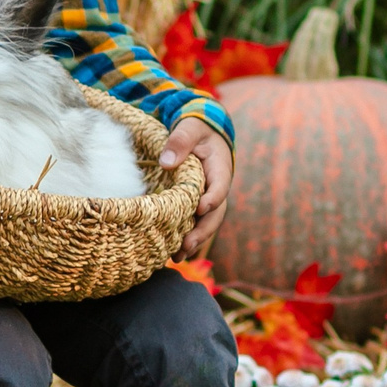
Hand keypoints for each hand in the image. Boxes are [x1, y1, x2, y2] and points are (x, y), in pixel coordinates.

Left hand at [160, 119, 232, 259]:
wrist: (201, 135)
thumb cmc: (196, 130)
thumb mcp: (189, 129)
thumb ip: (180, 141)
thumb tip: (167, 162)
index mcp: (219, 169)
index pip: (219, 187)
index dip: (212, 199)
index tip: (200, 208)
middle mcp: (216, 189)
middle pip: (214, 214)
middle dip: (202, 231)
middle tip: (187, 245)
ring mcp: (208, 199)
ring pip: (206, 224)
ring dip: (194, 241)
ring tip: (178, 257)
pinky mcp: (197, 205)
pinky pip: (195, 224)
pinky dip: (187, 239)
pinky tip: (173, 254)